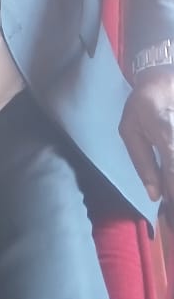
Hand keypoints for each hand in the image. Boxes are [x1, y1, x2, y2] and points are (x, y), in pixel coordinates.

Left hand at [119, 66, 173, 203]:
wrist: (163, 81)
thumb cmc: (141, 105)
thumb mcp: (129, 131)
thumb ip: (142, 163)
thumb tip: (154, 194)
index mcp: (165, 134)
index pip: (173, 170)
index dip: (172, 193)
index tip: (169, 215)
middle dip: (173, 190)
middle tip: (169, 217)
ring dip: (173, 182)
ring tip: (167, 203)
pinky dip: (173, 174)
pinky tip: (168, 182)